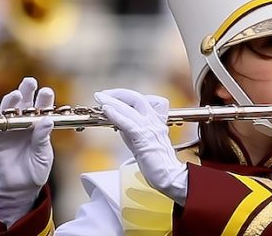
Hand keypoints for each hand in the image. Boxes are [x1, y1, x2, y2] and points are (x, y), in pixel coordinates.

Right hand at [0, 77, 53, 227]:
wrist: (19, 188)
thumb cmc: (36, 170)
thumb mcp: (43, 156)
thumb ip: (43, 139)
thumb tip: (46, 121)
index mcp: (40, 125)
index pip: (44, 108)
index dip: (45, 99)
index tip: (46, 92)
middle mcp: (26, 122)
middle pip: (26, 102)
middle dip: (28, 90)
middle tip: (30, 82)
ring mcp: (11, 128)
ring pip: (10, 109)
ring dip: (11, 101)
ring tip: (15, 95)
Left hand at [94, 89, 187, 205]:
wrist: (171, 177)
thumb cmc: (159, 165)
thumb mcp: (143, 143)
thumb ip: (133, 131)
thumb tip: (119, 123)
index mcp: (157, 122)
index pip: (147, 100)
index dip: (129, 96)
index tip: (114, 96)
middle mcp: (155, 121)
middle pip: (138, 98)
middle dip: (118, 94)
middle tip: (102, 95)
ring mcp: (151, 128)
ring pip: (131, 107)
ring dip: (112, 100)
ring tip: (100, 97)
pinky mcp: (144, 138)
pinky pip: (129, 123)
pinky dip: (116, 114)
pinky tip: (106, 110)